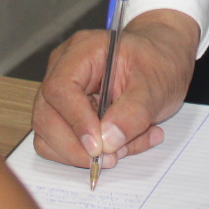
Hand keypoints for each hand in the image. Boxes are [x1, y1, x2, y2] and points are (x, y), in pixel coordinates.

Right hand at [31, 9, 198, 170]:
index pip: (60, 88)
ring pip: (48, 135)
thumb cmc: (158, 63)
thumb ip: (133, 112)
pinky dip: (86, 155)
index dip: (76, 121)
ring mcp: (60, 93)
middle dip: (76, 146)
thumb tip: (108, 140)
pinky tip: (121, 146)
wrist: (163, 62)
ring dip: (81, 154)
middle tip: (112, 157)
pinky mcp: (64, 115)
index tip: (98, 146)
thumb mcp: (156, 84)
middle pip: (46, 116)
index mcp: (83, 51)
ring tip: (125, 148)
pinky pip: (61, 144)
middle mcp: (63, 70)